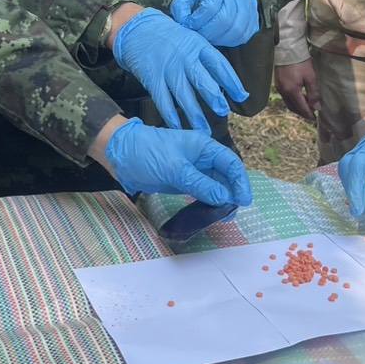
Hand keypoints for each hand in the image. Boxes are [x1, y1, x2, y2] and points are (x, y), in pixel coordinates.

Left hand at [104, 117, 252, 206]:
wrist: (120, 155)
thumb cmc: (147, 153)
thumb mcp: (175, 169)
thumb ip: (200, 184)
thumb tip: (224, 198)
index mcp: (204, 146)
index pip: (231, 162)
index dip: (240, 181)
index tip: (244, 200)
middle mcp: (201, 158)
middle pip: (225, 175)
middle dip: (232, 193)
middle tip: (233, 212)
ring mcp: (192, 170)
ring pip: (215, 185)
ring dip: (221, 200)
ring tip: (224, 216)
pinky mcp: (182, 181)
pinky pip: (202, 192)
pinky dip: (208, 201)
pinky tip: (211, 212)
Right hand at [111, 7, 247, 130]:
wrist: (139, 29)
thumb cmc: (170, 38)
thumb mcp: (192, 40)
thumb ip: (206, 59)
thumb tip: (224, 84)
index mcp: (199, 46)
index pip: (219, 65)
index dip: (232, 81)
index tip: (242, 96)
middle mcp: (185, 57)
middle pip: (202, 80)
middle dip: (214, 97)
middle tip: (223, 111)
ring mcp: (168, 69)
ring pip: (184, 95)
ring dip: (194, 115)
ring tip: (204, 131)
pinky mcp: (153, 78)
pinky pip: (163, 101)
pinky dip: (170, 116)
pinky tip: (178, 128)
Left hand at [169, 0, 260, 46]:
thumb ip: (180, 6)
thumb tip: (183, 23)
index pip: (209, 7)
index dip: (197, 21)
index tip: (190, 24)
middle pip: (225, 20)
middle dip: (208, 32)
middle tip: (199, 33)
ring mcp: (249, 4)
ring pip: (236, 30)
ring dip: (219, 38)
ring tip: (208, 36)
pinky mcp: (254, 17)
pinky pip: (243, 35)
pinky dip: (230, 40)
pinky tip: (220, 37)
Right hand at [275, 60, 319, 122]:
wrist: (287, 49)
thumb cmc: (300, 62)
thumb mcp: (310, 77)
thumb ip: (314, 93)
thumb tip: (317, 107)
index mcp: (292, 91)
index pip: (301, 108)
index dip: (309, 114)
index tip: (315, 118)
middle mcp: (283, 91)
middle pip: (293, 108)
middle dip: (302, 112)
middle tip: (311, 114)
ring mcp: (279, 87)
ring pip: (288, 103)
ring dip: (297, 107)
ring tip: (306, 106)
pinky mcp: (277, 83)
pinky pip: (285, 97)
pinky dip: (292, 100)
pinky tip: (299, 97)